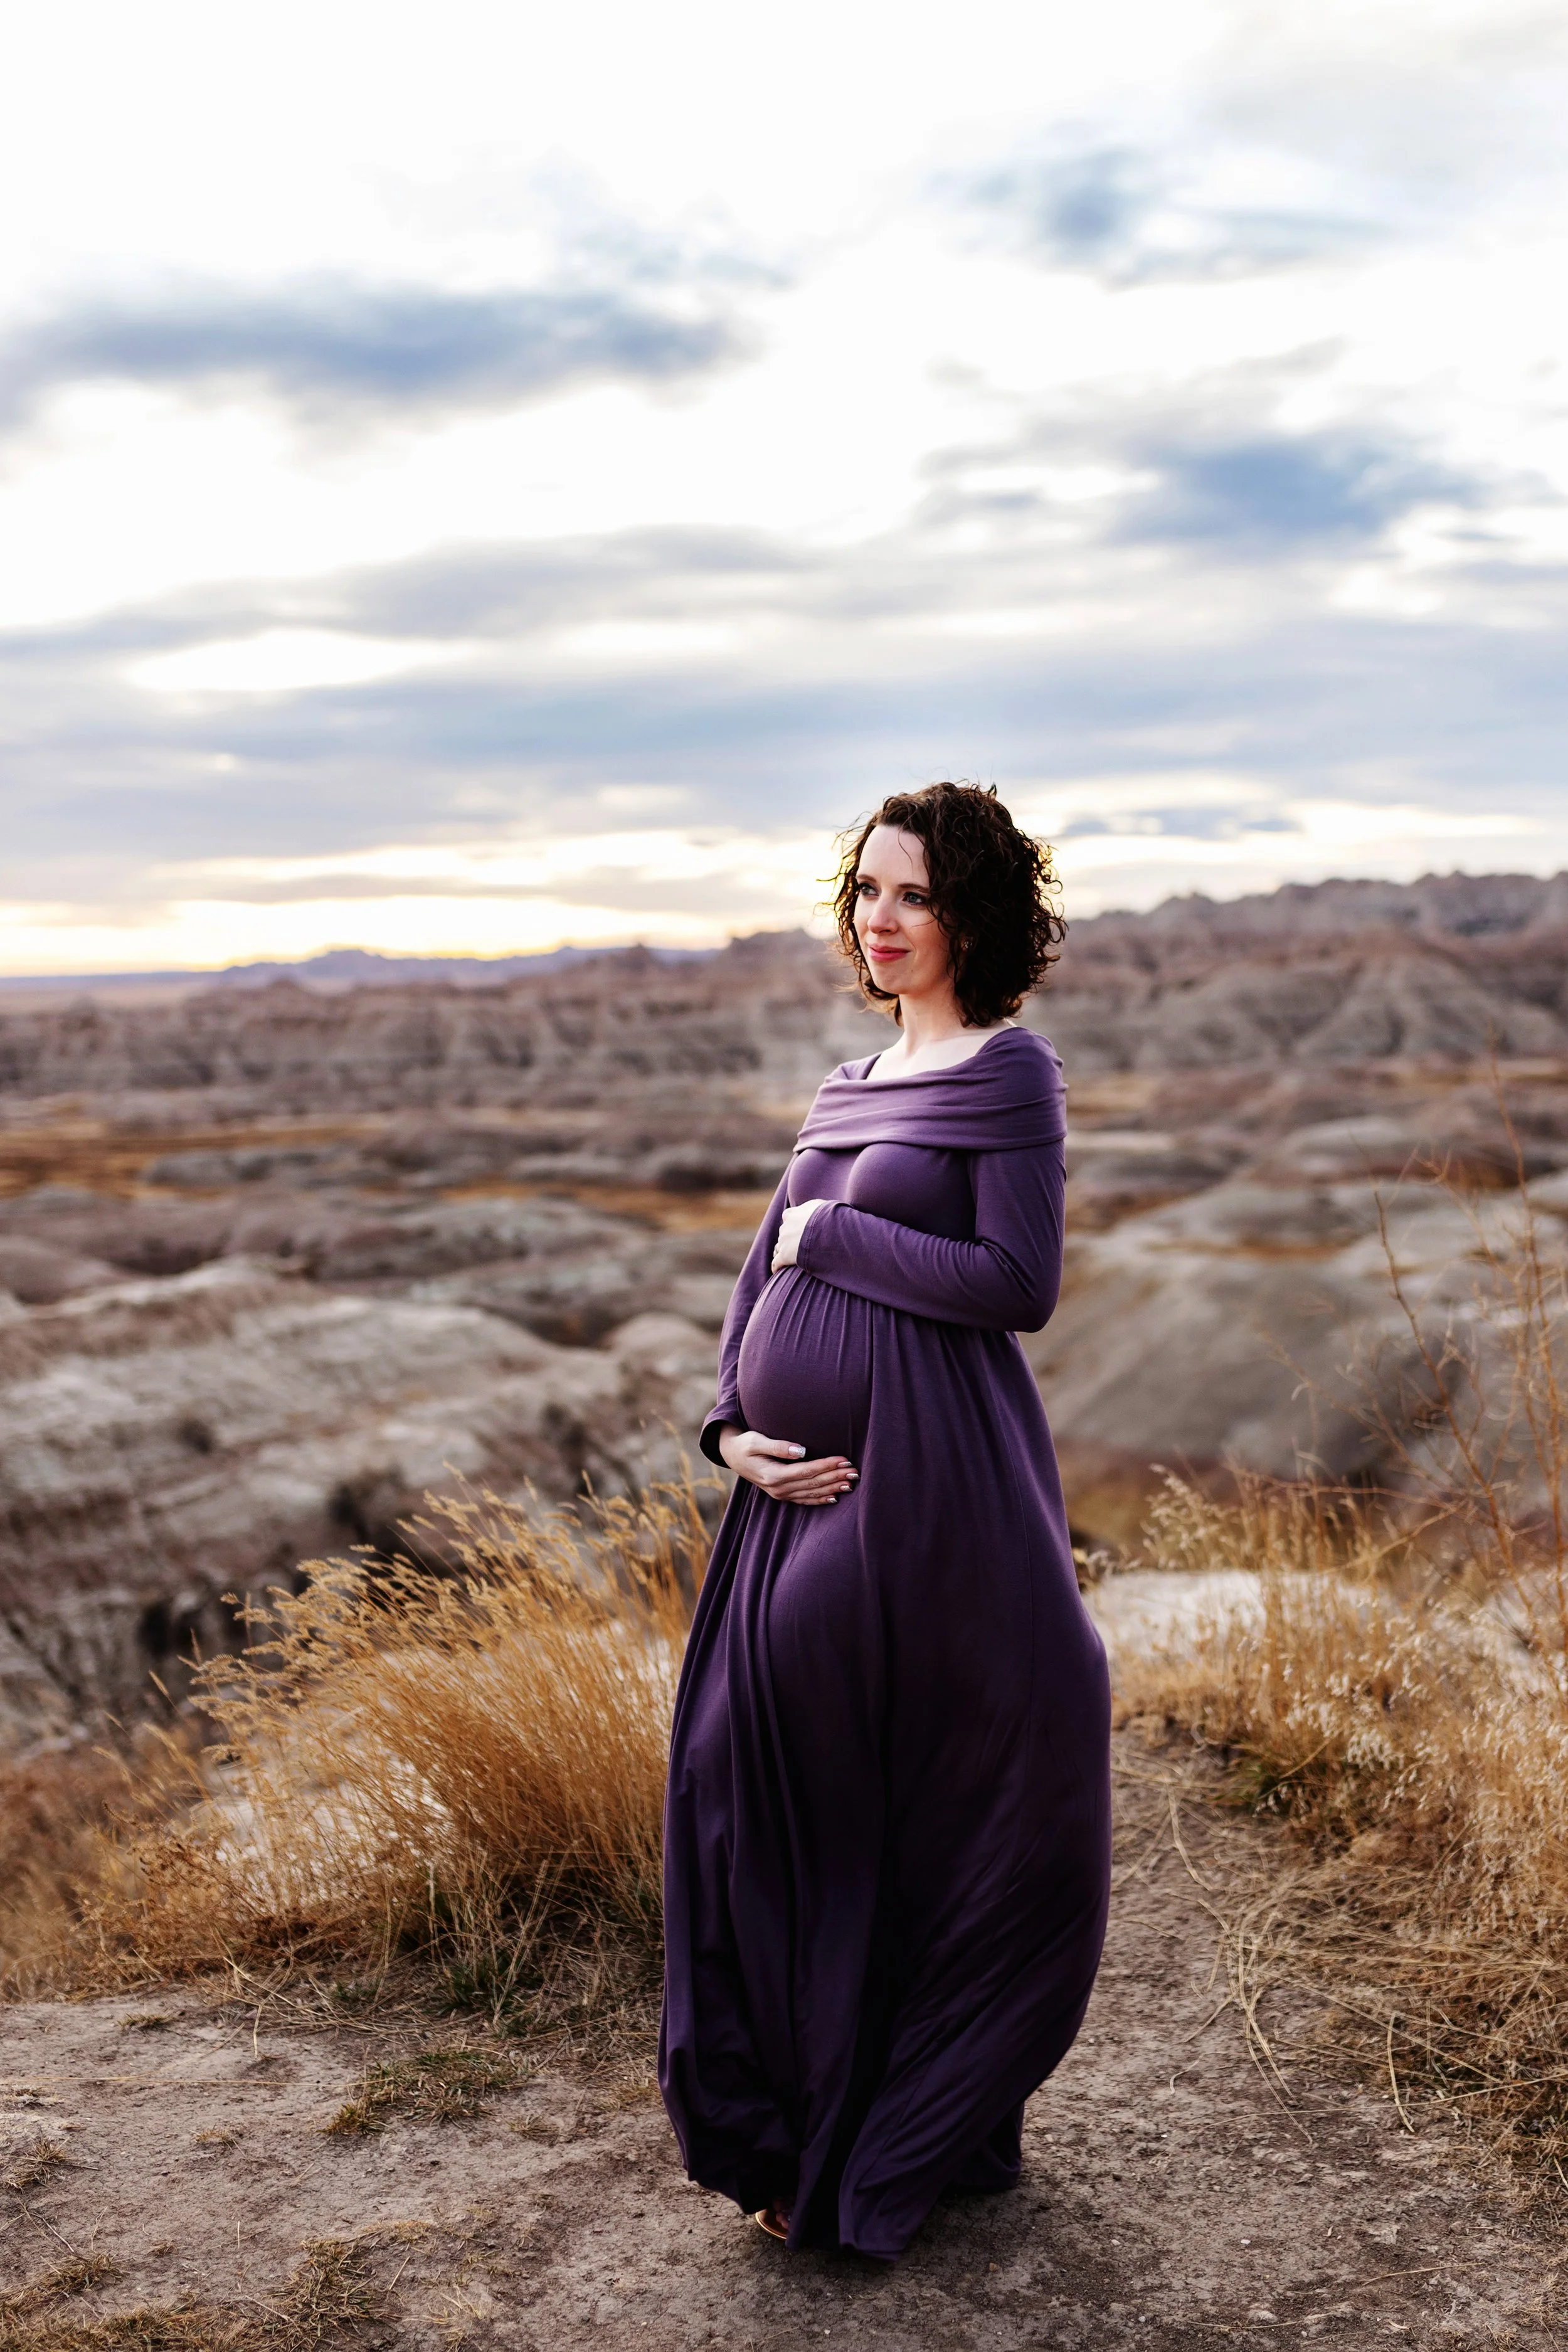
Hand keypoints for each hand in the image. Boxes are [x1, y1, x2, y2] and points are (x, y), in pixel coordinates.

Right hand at [717, 1426, 858, 1505]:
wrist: (732, 1456)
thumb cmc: (745, 1444)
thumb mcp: (756, 1441)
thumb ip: (778, 1446)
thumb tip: (800, 1450)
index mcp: (773, 1475)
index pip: (806, 1471)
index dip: (826, 1466)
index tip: (844, 1459)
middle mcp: (778, 1489)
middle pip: (813, 1484)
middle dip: (835, 1477)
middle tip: (855, 1471)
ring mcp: (780, 1494)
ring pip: (811, 1493)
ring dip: (832, 1488)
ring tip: (851, 1483)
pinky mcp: (782, 1495)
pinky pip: (804, 1500)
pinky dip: (820, 1499)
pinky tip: (834, 1497)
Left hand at [772, 1199, 825, 1271]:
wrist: (826, 1228)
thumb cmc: (826, 1215)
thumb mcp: (818, 1205)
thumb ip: (812, 1208)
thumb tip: (816, 1210)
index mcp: (790, 1214)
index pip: (788, 1218)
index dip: (793, 1223)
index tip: (798, 1228)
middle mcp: (784, 1227)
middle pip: (784, 1233)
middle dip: (789, 1238)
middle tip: (799, 1244)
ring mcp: (783, 1242)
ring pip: (779, 1247)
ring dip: (783, 1252)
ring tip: (788, 1258)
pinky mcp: (785, 1256)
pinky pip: (776, 1262)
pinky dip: (776, 1266)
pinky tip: (777, 1270)